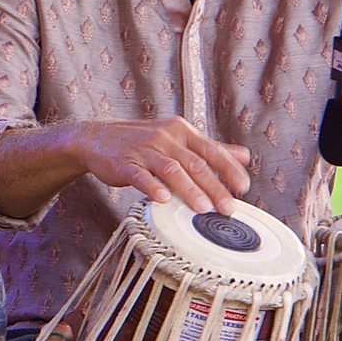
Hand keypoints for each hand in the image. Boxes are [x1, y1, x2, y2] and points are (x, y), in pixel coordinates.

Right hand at [79, 117, 251, 214]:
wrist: (97, 138)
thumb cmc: (141, 141)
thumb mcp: (177, 138)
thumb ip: (210, 148)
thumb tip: (245, 156)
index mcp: (182, 132)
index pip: (212, 151)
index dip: (229, 170)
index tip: (243, 188)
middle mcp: (166, 138)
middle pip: (195, 164)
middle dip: (214, 187)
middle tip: (227, 209)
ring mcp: (145, 150)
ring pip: (172, 170)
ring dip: (189, 190)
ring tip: (203, 209)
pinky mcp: (125, 163)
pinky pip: (141, 176)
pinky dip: (153, 187)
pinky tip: (163, 199)